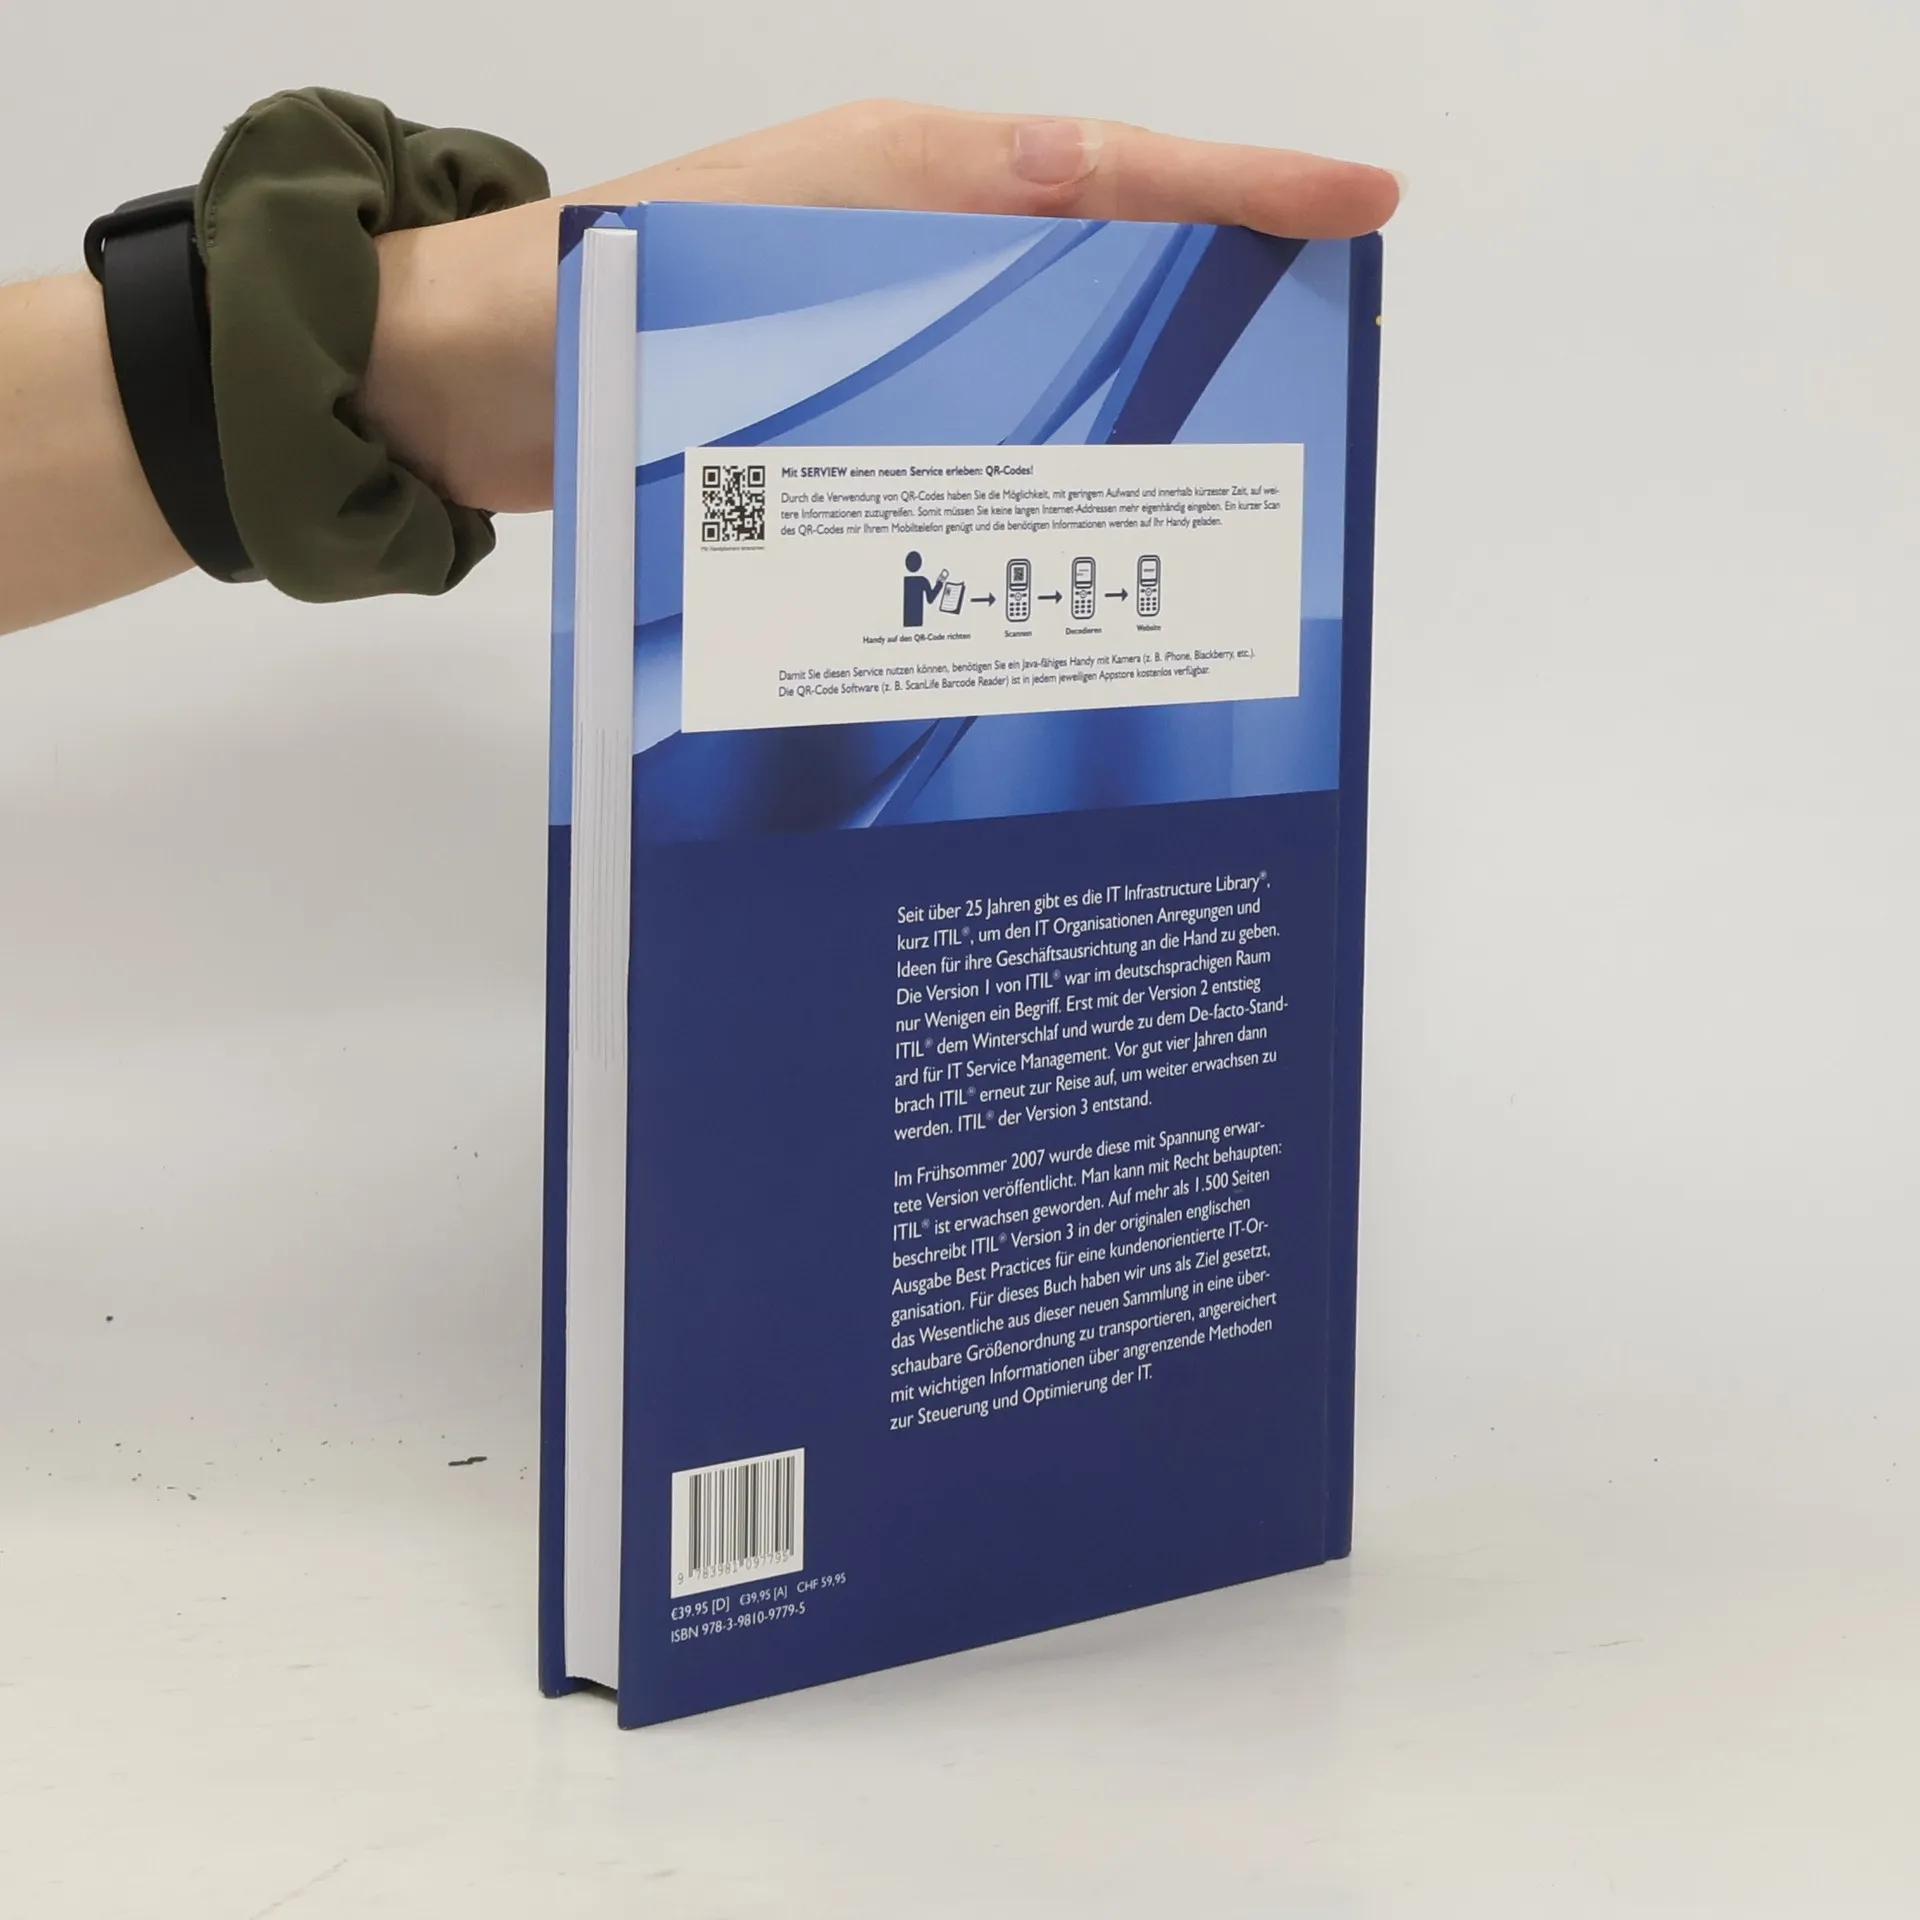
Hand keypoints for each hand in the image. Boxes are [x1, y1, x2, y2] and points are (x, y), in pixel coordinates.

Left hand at [363, 100, 1400, 515]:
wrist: (462, 391)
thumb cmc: (602, 293)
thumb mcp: (780, 217)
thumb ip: (935, 188)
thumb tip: (1091, 163)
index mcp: (916, 180)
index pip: (1115, 172)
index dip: (1243, 190)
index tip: (1363, 206)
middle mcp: (913, 261)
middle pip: (1101, 272)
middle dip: (1215, 310)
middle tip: (1312, 369)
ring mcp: (882, 349)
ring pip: (1044, 370)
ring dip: (1130, 414)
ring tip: (1227, 478)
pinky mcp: (842, 433)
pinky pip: (966, 445)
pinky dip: (1029, 479)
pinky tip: (1071, 534)